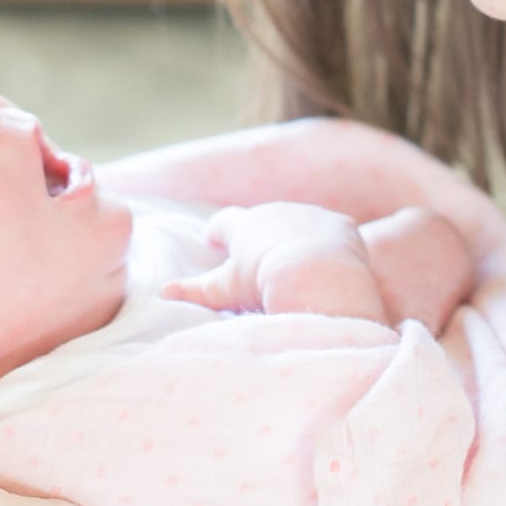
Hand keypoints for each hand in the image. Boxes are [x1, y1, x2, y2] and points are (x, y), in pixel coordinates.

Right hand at [159, 202, 386, 323]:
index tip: (214, 237)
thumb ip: (194, 291)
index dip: (220, 230)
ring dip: (296, 237)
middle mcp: (277, 213)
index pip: (226, 222)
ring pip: (300, 223)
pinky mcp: (341, 226)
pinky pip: (334, 232)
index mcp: (246, 227)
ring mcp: (311, 216)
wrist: (317, 276)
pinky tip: (331, 260)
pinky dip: (330, 244)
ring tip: (295, 260)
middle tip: (258, 253)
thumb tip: (163, 293)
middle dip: (261, 233)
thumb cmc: (263, 284)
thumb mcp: (224, 291)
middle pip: (264, 219)